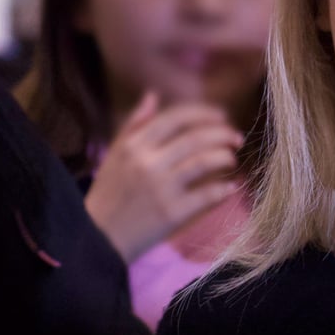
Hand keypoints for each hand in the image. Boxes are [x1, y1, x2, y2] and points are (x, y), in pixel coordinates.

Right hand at [85, 92, 244, 262]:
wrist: (97, 240)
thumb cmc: (109, 194)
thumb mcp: (115, 156)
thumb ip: (135, 125)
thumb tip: (153, 95)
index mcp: (134, 146)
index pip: (176, 117)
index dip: (204, 113)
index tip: (222, 116)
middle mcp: (147, 163)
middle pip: (196, 138)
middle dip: (223, 134)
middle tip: (237, 137)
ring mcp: (161, 189)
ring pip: (204, 163)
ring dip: (225, 157)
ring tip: (232, 159)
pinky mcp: (172, 213)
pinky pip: (206, 195)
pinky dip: (223, 189)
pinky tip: (231, 187)